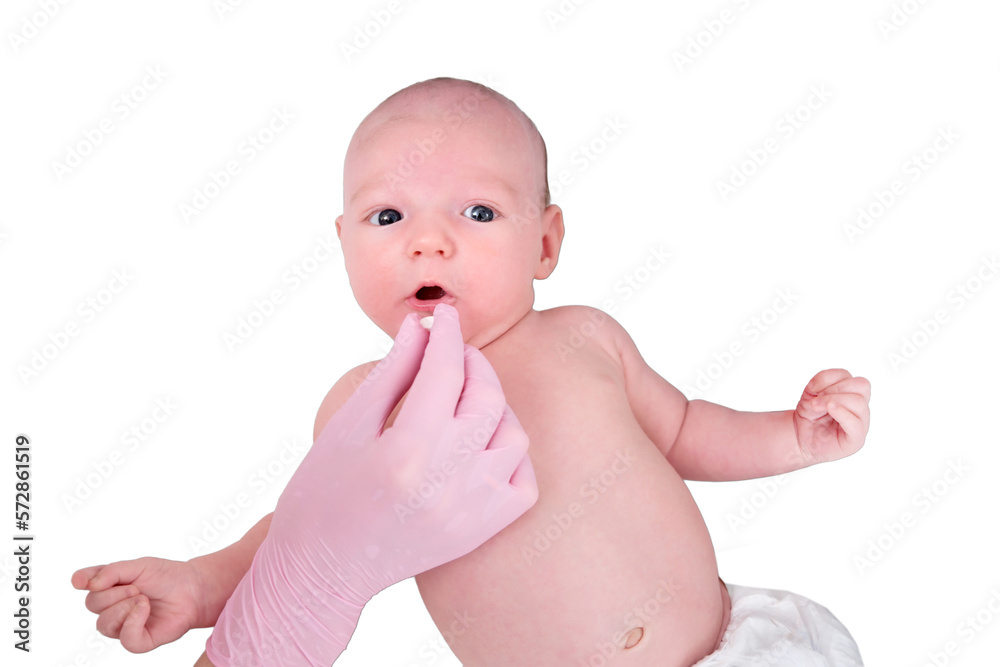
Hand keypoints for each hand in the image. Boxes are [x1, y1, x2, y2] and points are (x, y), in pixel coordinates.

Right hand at [71, 557, 207, 652]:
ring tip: (144, 599)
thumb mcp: (139, 566)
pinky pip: (126, 639)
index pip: (86, 583)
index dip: (82, 581)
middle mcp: (111, 607)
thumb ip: (112, 572)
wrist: (193, 588)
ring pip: (104, 624)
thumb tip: (84, 584)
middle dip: (114, 593)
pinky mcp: (139, 641)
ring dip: (124, 608)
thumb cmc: (165, 576)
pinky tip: (145, 609)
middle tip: (138, 587)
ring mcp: (123, 626)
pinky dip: (134, 622)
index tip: (81, 581)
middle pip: (92, 604)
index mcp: (109, 586)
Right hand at [206, 303, 536, 665]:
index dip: (446, 334)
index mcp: (406, 451)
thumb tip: (420, 328)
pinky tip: (480, 445)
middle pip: (487, 398)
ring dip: (494, 407)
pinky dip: (509, 455)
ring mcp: (470, 511)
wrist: (323, 570)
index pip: (444, 370)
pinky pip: (522, 482)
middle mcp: (447, 481)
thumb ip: (392, 373)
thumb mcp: (348, 425)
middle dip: (472, 364)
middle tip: (451, 355)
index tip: (443, 315)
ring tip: (463, 401)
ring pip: (514, 437)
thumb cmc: (323, 492)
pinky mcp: (480, 531)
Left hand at [793, 368, 870, 463]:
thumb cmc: (809, 415)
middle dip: (835, 388)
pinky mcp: (856, 439)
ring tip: (816, 406)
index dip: (830, 378)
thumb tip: (828, 389)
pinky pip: (855, 424)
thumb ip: (821, 383)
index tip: (812, 388)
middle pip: (862, 385)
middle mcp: (860, 407)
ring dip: (833, 399)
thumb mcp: (811, 392)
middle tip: (816, 399)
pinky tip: (830, 409)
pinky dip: (842, 413)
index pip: (851, 377)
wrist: (798, 437)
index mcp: (853, 394)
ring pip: (859, 402)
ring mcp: (861, 423)